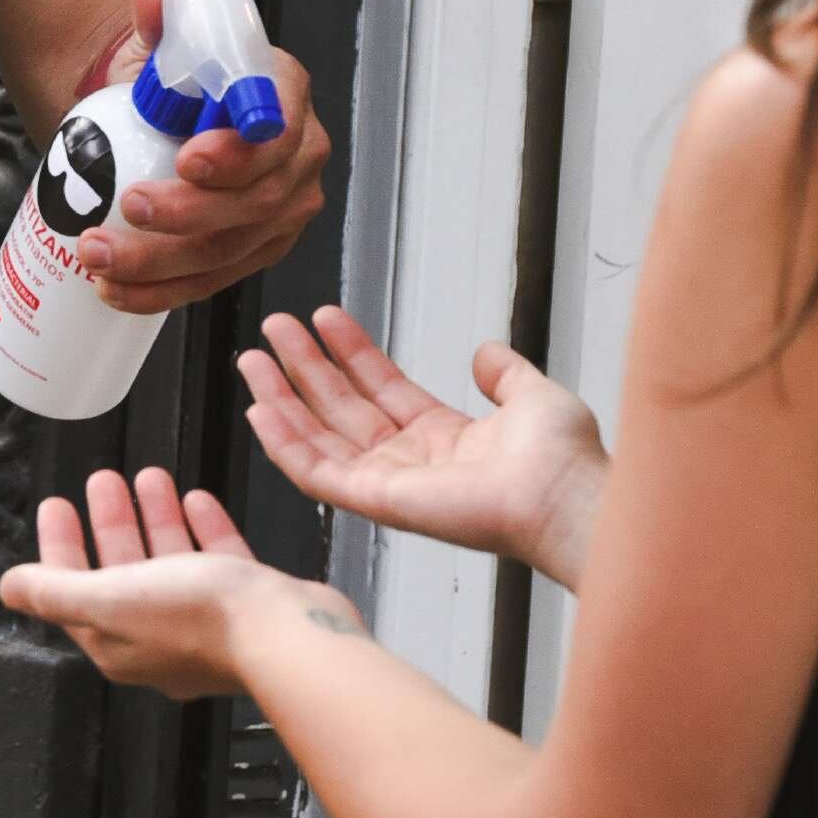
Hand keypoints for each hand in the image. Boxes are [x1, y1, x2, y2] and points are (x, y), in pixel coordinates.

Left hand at [0, 464, 347, 698]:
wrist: (287, 635)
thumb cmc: (203, 621)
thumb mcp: (110, 598)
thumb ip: (55, 591)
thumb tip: (9, 588)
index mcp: (118, 642)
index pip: (74, 591)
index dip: (61, 547)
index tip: (57, 507)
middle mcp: (158, 639)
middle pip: (122, 572)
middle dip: (110, 524)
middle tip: (102, 482)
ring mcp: (204, 625)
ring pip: (169, 563)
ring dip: (154, 518)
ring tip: (148, 477)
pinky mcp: (244, 609)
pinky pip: (216, 563)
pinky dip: (201, 529)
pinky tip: (196, 501)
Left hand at [79, 0, 334, 316]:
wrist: (157, 109)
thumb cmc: (174, 69)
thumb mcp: (165, 22)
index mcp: (285, 93)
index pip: (277, 129)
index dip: (239, 153)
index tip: (187, 158)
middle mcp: (295, 157)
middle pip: (257, 202)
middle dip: (189, 216)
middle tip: (126, 210)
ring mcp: (277, 211)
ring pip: (231, 250)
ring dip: (163, 263)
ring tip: (99, 255)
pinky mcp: (250, 249)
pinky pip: (212, 280)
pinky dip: (162, 292)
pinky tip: (116, 291)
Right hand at [241, 310, 608, 585]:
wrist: (564, 494)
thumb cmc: (562, 460)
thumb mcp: (532, 395)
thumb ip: (505, 373)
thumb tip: (485, 352)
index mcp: (445, 438)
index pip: (382, 389)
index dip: (351, 352)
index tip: (326, 317)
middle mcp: (412, 461)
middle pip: (341, 408)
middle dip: (305, 366)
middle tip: (275, 328)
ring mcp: (390, 482)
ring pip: (318, 437)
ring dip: (282, 397)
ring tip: (253, 356)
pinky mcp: (377, 500)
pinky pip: (316, 473)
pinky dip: (284, 443)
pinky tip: (259, 409)